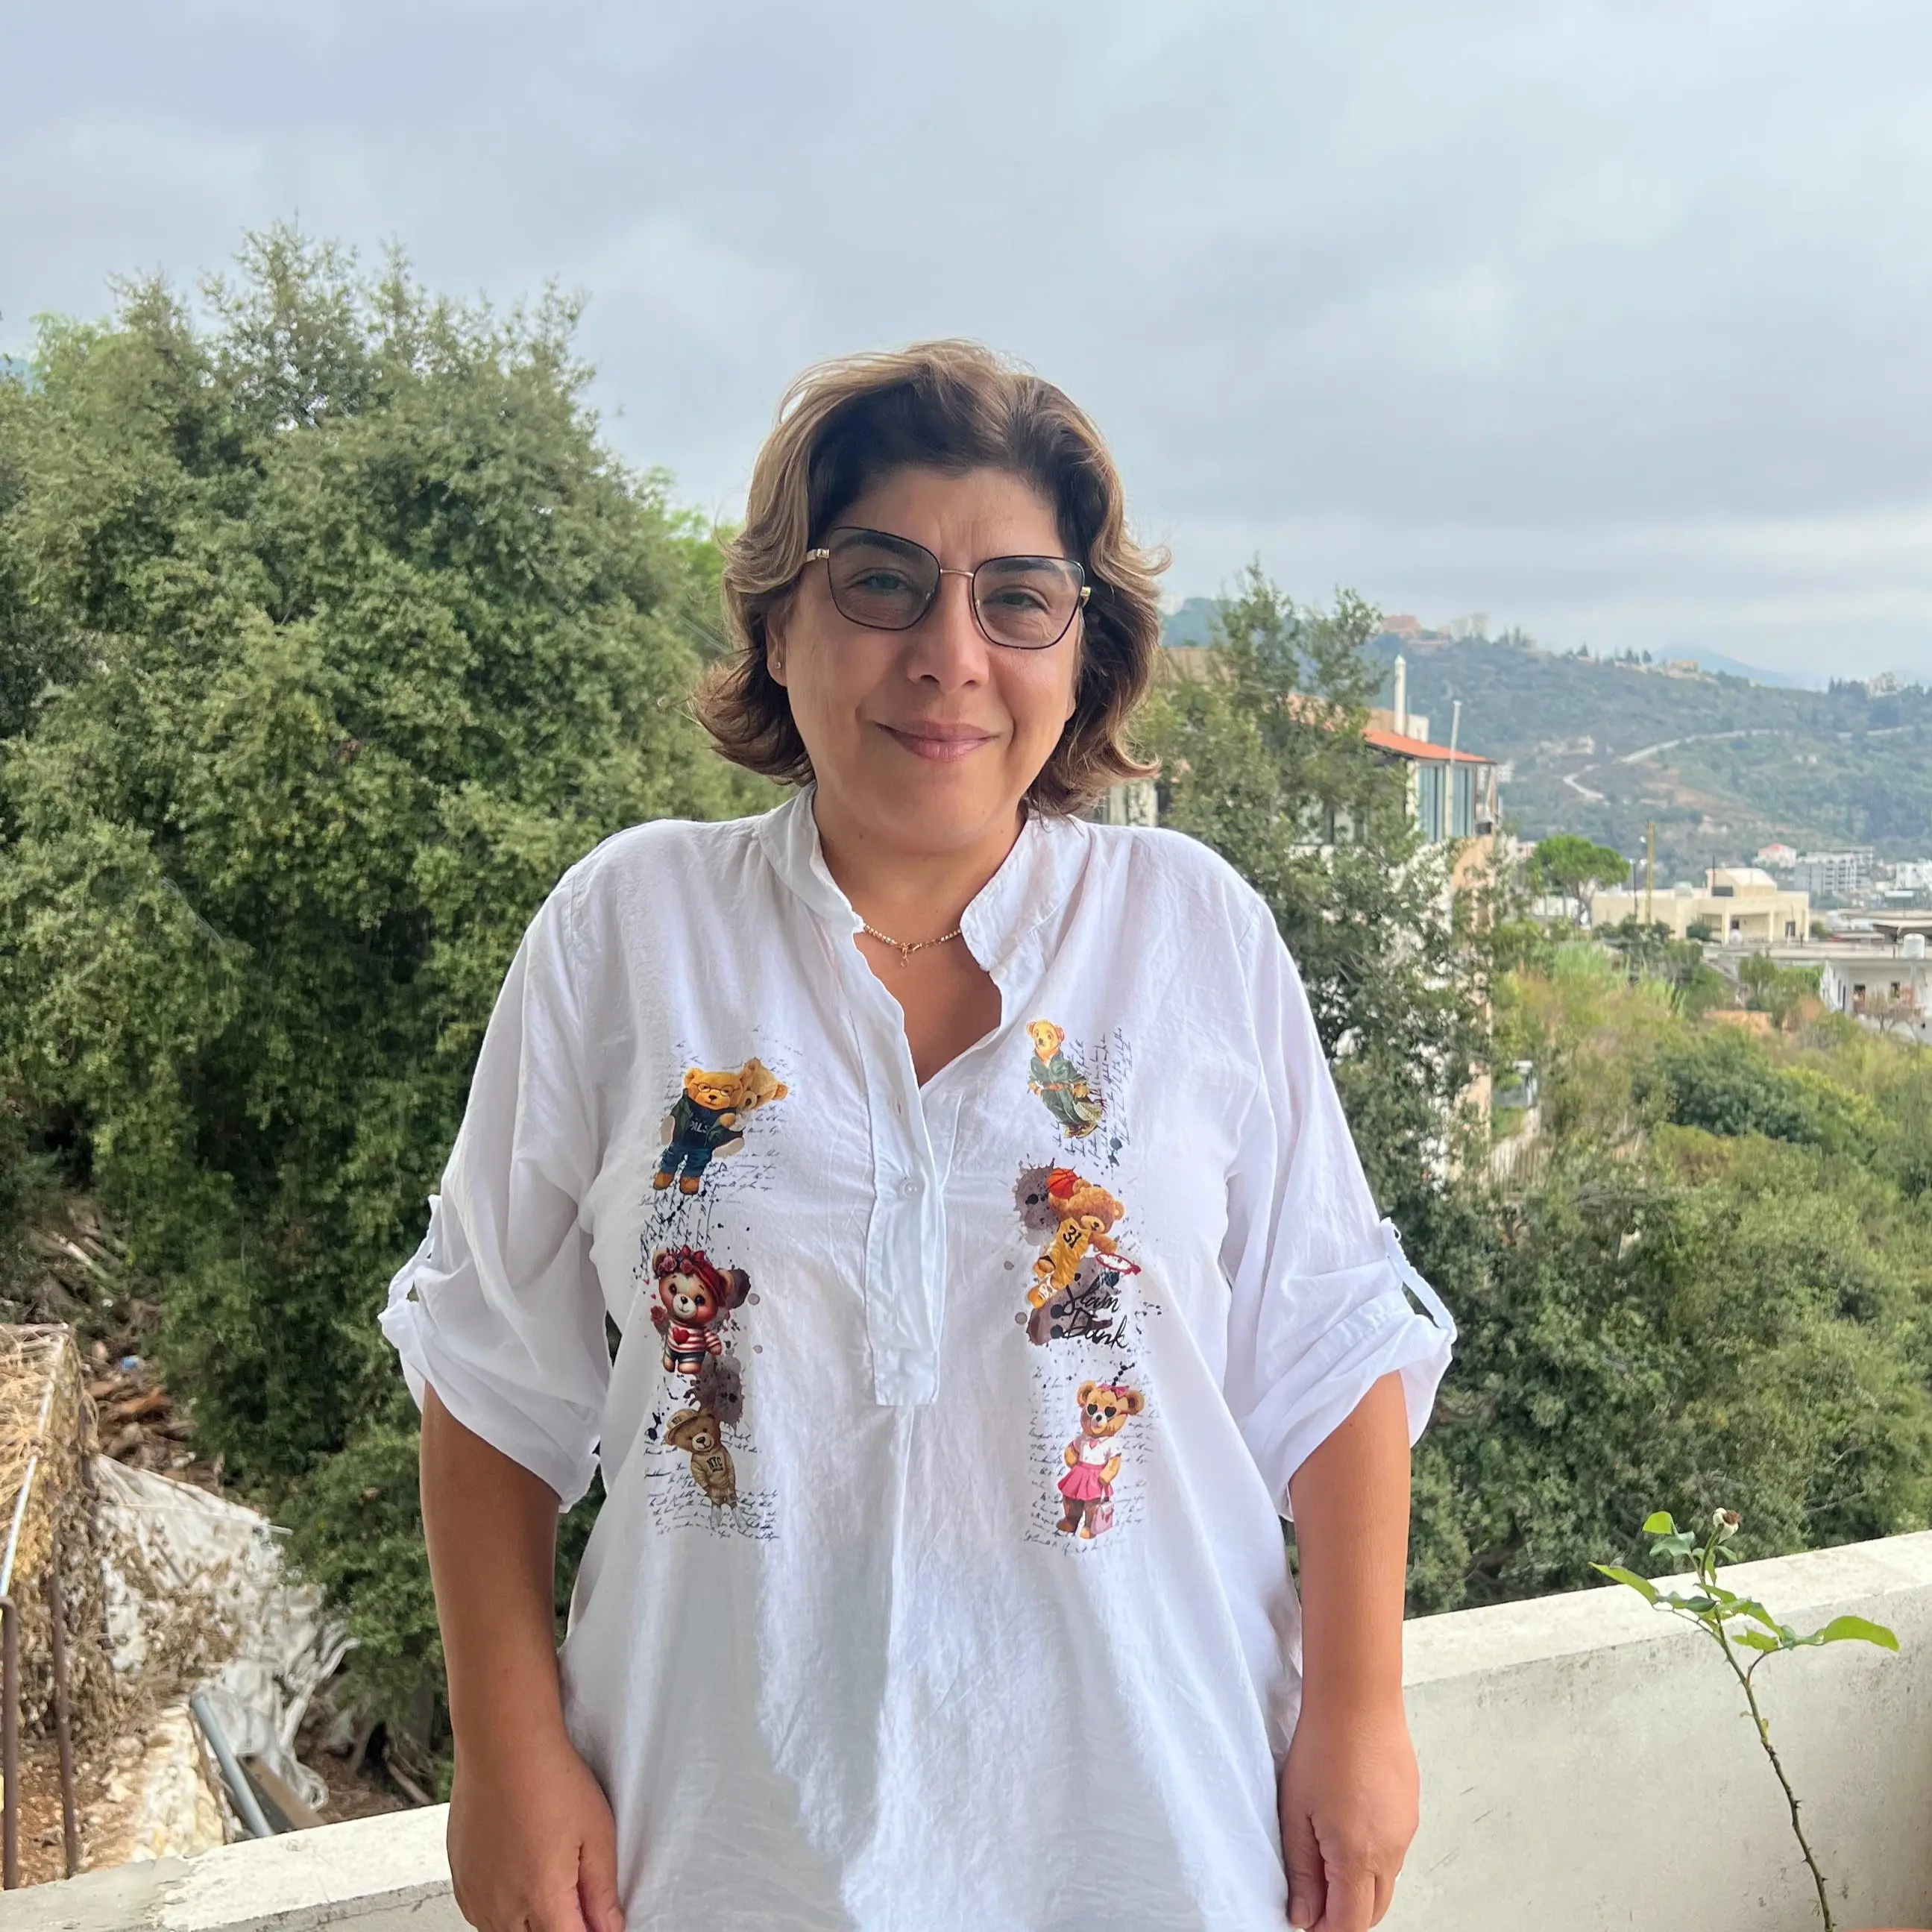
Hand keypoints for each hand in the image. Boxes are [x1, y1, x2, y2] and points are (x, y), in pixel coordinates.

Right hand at [448, 1725, 625, 1931]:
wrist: (503, 1743)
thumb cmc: (551, 1778)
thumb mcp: (597, 1832)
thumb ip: (602, 1890)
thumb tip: (610, 1928)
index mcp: (541, 1897)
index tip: (597, 1922)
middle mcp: (502, 1905)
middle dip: (559, 1927)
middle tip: (576, 1904)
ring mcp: (476, 1893)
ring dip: (529, 1924)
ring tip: (547, 1885)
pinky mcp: (460, 1877)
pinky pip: (480, 1916)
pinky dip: (501, 1913)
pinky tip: (518, 1884)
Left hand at [1278, 1696, 1416, 1931]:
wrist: (1358, 1700)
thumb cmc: (1321, 1748)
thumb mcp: (1296, 1813)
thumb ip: (1302, 1871)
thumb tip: (1303, 1915)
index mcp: (1358, 1855)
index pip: (1351, 1924)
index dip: (1327, 1930)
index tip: (1306, 1919)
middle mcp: (1391, 1850)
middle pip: (1374, 1910)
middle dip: (1346, 1914)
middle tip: (1314, 1894)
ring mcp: (1406, 1830)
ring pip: (1386, 1880)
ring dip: (1360, 1883)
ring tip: (1328, 1849)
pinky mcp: (1411, 1809)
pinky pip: (1395, 1849)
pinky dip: (1374, 1854)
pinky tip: (1349, 1821)